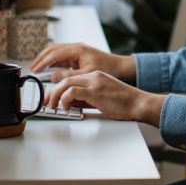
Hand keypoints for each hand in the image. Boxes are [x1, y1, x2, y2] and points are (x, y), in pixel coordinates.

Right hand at [30, 43, 135, 82]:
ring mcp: (76, 50)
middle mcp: (75, 47)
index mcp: (77, 49)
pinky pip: (61, 56)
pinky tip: (49, 68)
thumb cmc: (107, 68)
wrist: (119, 66)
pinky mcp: (78, 55)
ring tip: (38, 68)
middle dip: (41, 58)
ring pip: (56, 51)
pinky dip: (53, 61)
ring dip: (46, 59)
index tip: (35, 70)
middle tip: (33, 68)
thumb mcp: (87, 73)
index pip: (55, 54)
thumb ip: (69, 75)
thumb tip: (54, 77)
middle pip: (52, 49)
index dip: (43, 62)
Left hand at [48, 71, 164, 126]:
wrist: (139, 103)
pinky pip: (73, 92)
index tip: (50, 98)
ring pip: (66, 84)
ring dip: (55, 96)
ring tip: (53, 107)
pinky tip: (66, 108)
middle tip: (46, 103)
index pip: (70, 78)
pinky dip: (65, 99)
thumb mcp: (102, 98)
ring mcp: (94, 82)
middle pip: (65, 79)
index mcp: (95, 76)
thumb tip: (71, 103)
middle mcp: (93, 76)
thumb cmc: (124, 103)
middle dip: (52, 92)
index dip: (57, 88)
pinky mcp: (95, 91)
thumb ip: (86, 98)